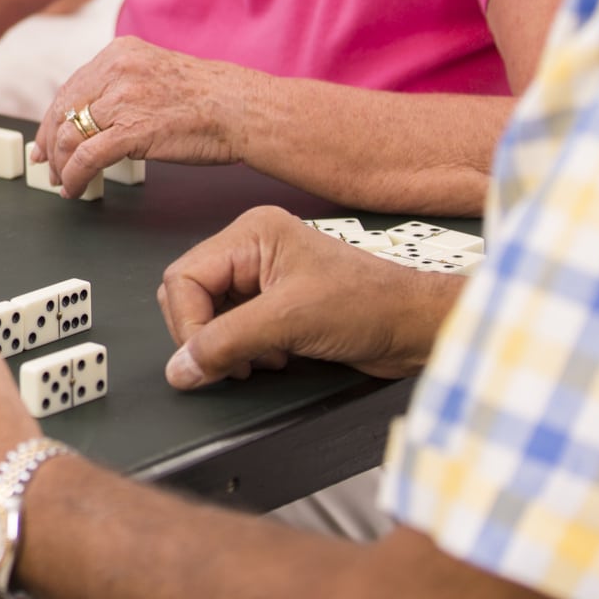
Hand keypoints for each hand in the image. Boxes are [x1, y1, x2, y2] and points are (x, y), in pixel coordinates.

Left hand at [36, 36, 250, 196]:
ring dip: (60, 164)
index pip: (70, 88)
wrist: (241, 109)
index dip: (51, 118)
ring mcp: (122, 100)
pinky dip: (74, 176)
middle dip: (49, 143)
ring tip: (63, 180)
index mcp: (120, 53)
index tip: (45, 138)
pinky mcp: (131, 130)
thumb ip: (121, 85)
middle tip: (45, 164)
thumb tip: (91, 114)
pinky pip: (86, 157)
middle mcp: (116, 71)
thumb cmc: (209, 97)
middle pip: (63, 110)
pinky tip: (75, 187)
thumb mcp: (155, 72)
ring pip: (69, 135)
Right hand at [156, 207, 460, 388]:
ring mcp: (263, 277)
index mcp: (251, 233)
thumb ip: (226, 342)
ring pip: (210, 316)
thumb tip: (182, 366)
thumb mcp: (290, 321)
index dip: (188, 323)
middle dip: (207, 335)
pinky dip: (245, 351)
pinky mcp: (276, 304)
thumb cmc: (374, 305)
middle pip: (191, 295)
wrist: (417, 328)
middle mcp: (253, 249)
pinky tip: (274, 356)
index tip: (202, 358)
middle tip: (234, 359)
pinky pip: (234, 329)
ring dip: (229, 346)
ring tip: (263, 356)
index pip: (183, 277)